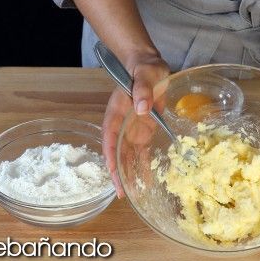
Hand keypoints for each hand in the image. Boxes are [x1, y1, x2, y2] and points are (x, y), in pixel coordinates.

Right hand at [102, 50, 169, 197]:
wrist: (150, 66)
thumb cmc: (145, 69)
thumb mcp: (145, 75)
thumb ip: (142, 90)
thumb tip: (142, 108)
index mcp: (117, 112)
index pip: (110, 137)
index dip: (111, 155)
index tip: (113, 171)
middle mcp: (122, 125)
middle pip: (117, 152)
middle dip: (119, 173)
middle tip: (122, 194)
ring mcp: (133, 129)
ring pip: (129, 156)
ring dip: (130, 174)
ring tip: (133, 194)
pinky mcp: (145, 131)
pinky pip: (143, 152)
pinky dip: (144, 165)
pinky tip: (148, 180)